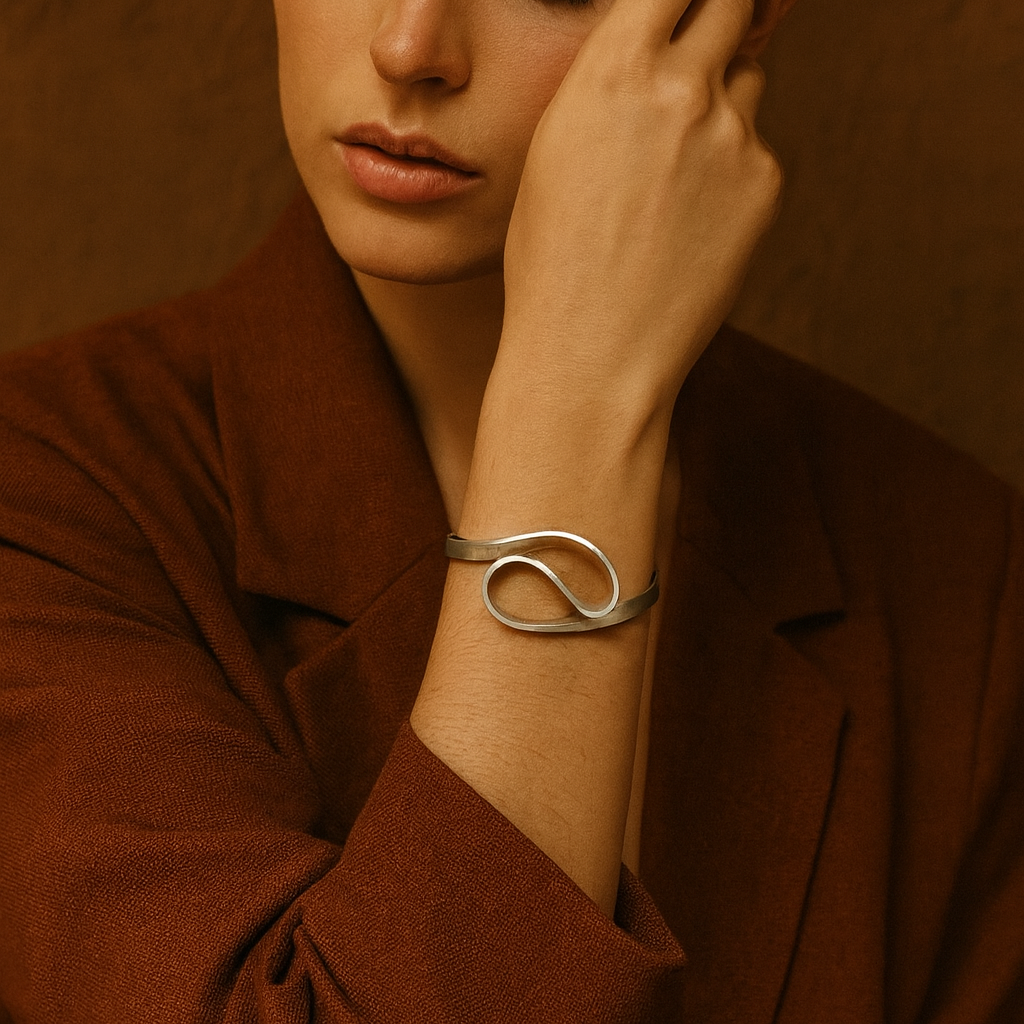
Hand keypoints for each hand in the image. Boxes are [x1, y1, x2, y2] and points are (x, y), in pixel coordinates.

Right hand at [501, 0, 781, 417]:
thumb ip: (609, 89)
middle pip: (730, 4)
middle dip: (715, 22)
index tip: (681, 9)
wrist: (593, 353)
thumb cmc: (552, 265)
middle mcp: (682, 88)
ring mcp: (732, 136)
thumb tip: (654, 55)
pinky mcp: (766, 184)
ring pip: (746, 81)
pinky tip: (692, 224)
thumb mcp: (555, 154)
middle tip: (695, 63)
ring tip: (675, 176)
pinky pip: (756, 150)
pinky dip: (733, 172)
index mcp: (612, 71)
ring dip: (721, 103)